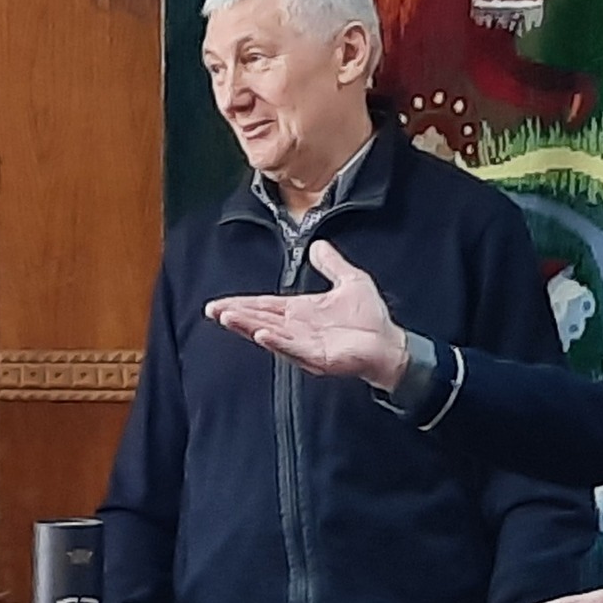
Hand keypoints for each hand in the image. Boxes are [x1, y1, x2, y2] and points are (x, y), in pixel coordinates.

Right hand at [205, 242, 411, 389]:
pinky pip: (292, 348)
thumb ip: (332, 264)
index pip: (263, 305)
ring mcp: (303, 344)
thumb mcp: (350, 280)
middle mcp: (296, 328)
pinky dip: (276, 341)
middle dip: (235, 315)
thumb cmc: (370, 318)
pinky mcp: (316, 357)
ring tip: (227, 318)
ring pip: (268, 333)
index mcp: (299, 311)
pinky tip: (260, 333)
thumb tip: (318, 245)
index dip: (240, 303)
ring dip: (247, 326)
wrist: (389, 344)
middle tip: (213, 310)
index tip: (218, 303)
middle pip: (258, 319)